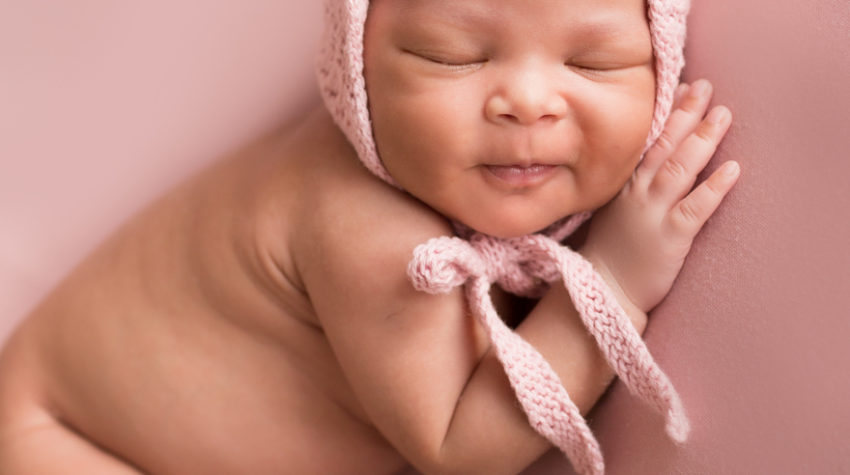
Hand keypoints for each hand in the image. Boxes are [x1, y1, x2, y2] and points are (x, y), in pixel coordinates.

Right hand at [580, 79, 739, 312]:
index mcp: (624, 183)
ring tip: (723, 115)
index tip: (681, 86)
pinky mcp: (670, 238)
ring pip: (679, 169)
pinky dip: (714, 188)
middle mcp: (638, 192)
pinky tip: (733, 169)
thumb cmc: (613, 249)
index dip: (666, 111)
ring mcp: (653, 214)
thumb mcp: (615, 206)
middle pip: (664, 145)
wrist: (606, 288)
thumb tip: (651, 154)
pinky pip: (696, 208)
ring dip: (702, 140)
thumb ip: (633, 180)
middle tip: (705, 87)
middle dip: (686, 114)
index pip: (647, 139)